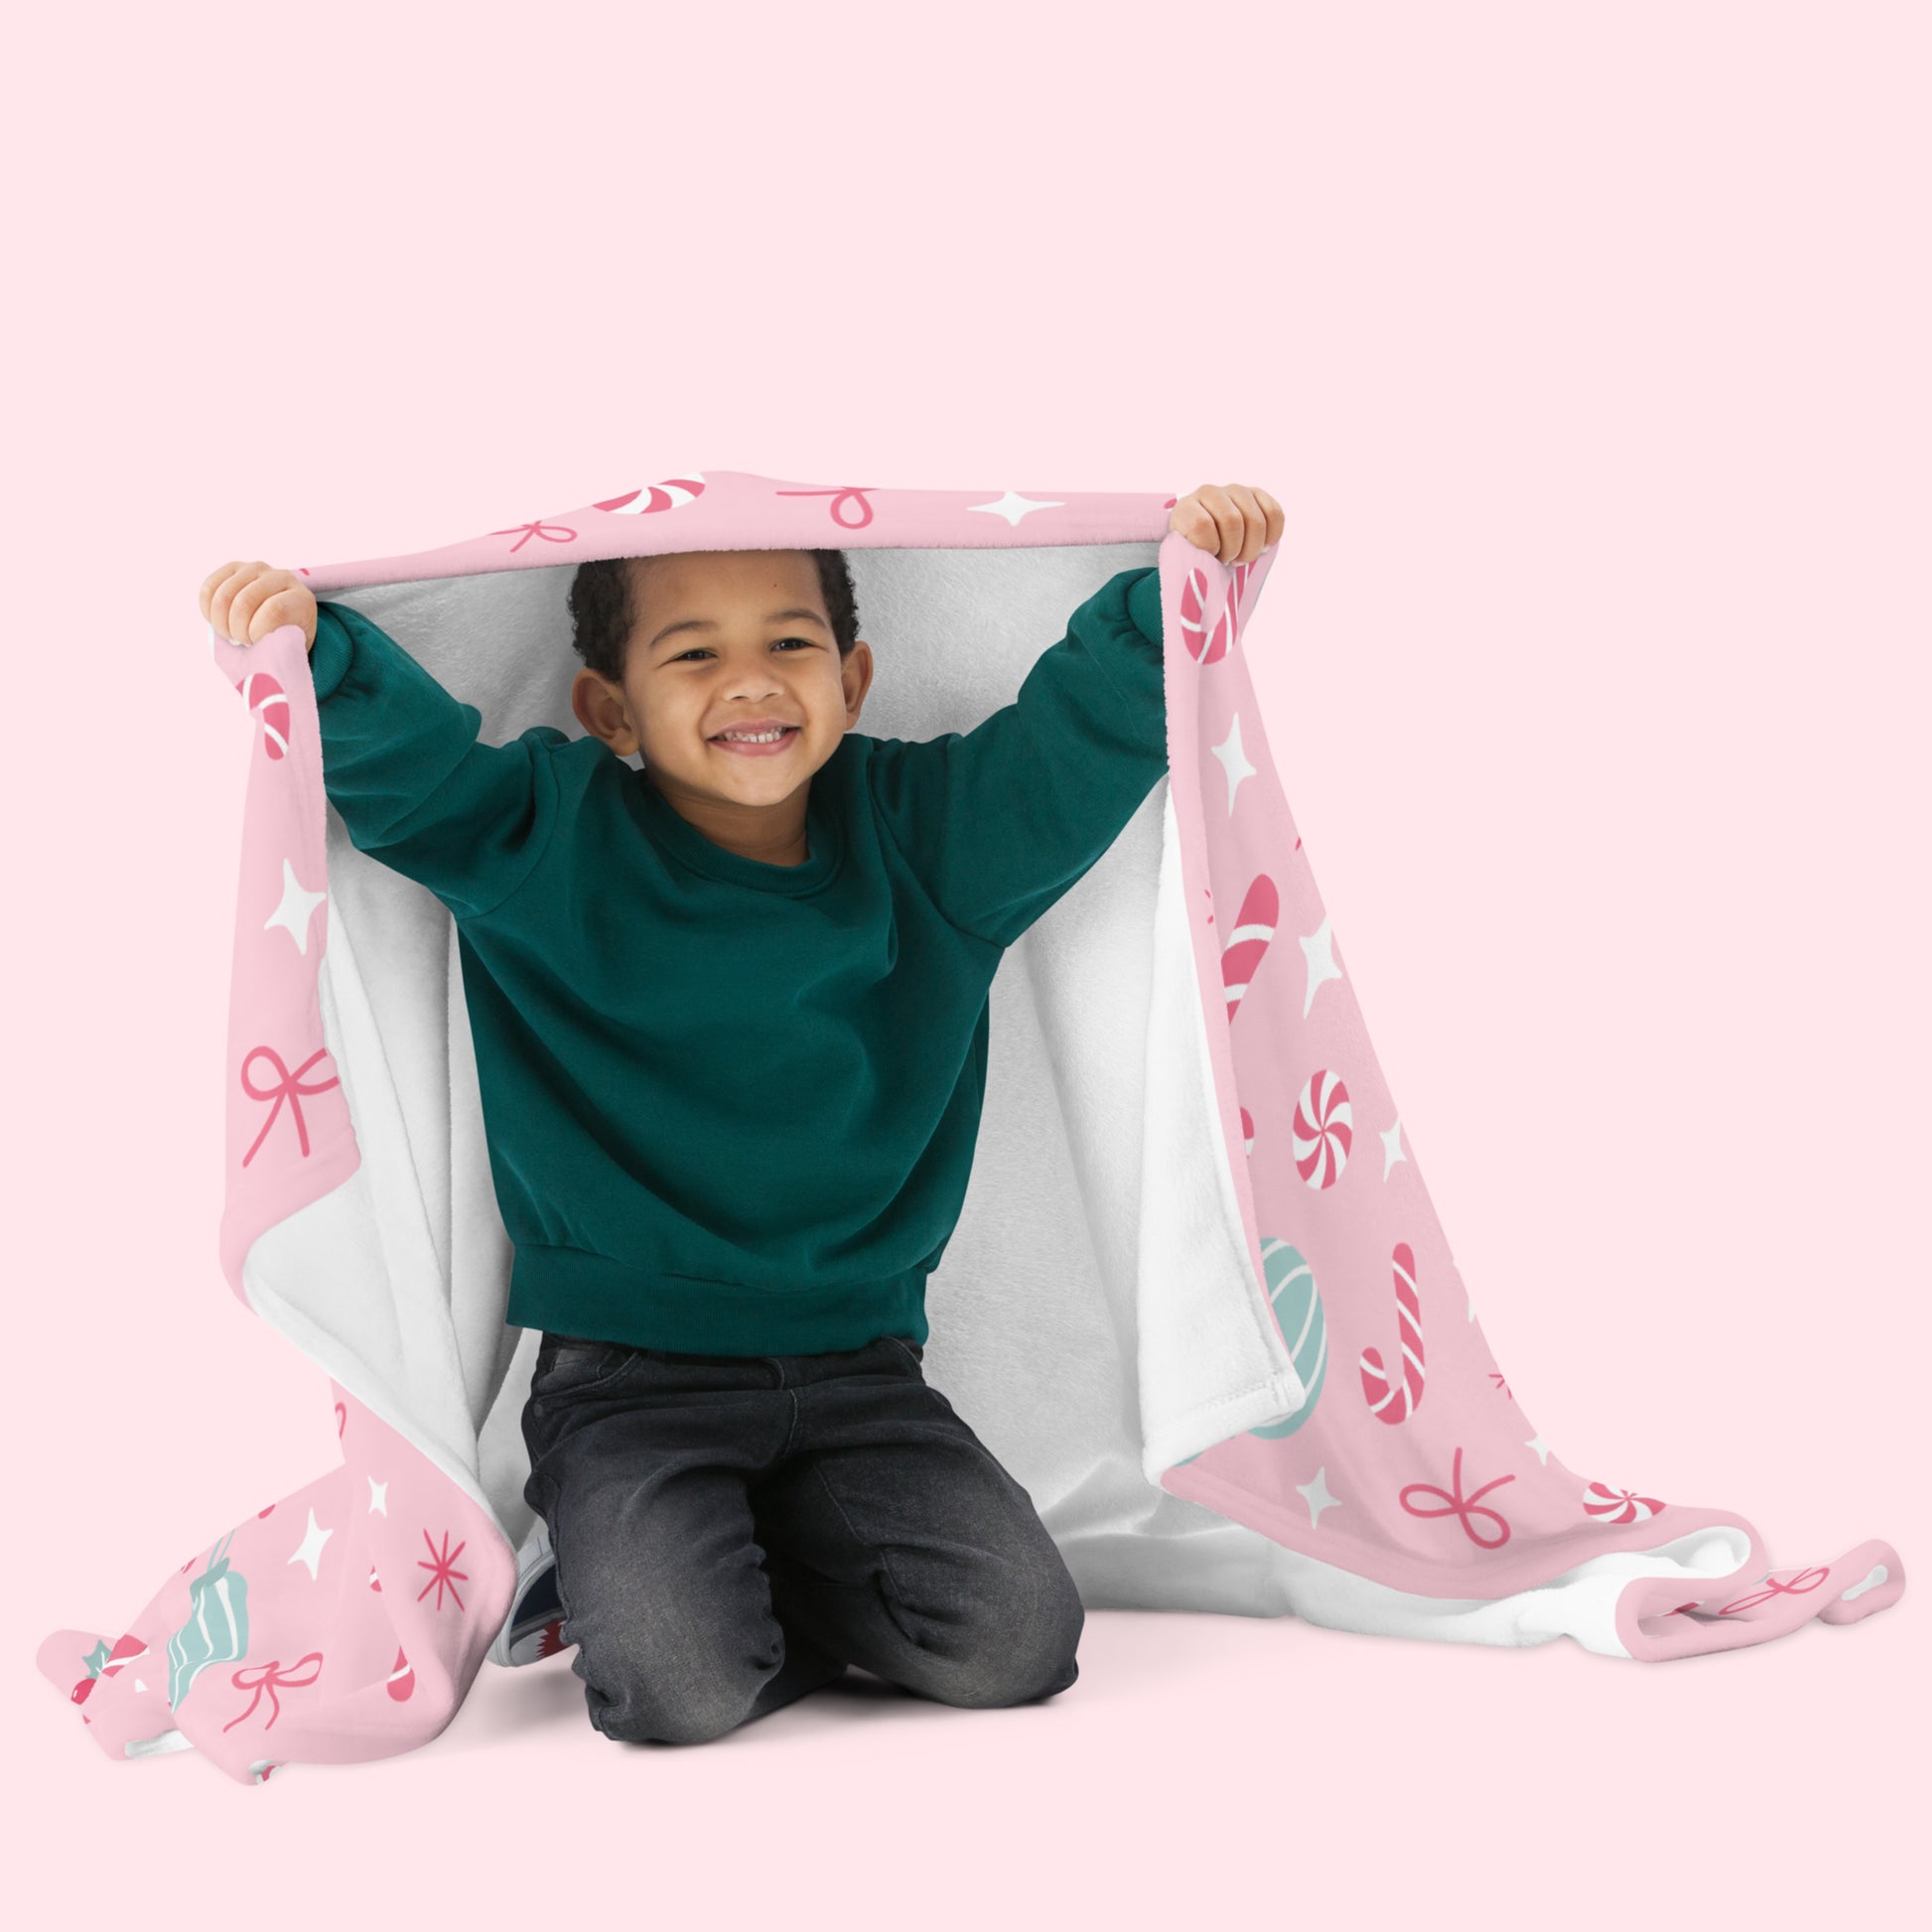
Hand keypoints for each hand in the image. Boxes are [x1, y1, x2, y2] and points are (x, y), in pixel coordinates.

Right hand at [199, 561, 318, 652]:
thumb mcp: (291, 649)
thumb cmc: (286, 640)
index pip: (273, 612)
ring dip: (221, 622)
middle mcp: (281, 577)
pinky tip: (217, 621)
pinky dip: (208, 610)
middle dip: (237, 629)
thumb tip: (262, 671)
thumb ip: (279, 652)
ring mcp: (256, 569)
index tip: (259, 644)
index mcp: (301, 599)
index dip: (257, 632)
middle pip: (244, 602)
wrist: (283, 620)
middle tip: (242, 642)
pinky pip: (209, 588)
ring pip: (224, 596)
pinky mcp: (234, 568)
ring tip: (231, 634)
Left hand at [1169, 484, 1282, 565]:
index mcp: (1186, 508)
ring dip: (1252, 548)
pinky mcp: (1257, 494)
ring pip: (1255, 521)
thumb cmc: (1196, 553)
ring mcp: (1235, 491)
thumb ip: (1191, 559)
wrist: (1206, 538)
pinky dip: (1272, 536)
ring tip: (1242, 556)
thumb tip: (1206, 568)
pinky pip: (1275, 514)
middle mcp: (1210, 492)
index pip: (1201, 525)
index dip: (1210, 548)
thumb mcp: (1186, 557)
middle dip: (1234, 550)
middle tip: (1228, 561)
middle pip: (1232, 522)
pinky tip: (1262, 547)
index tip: (1209, 557)